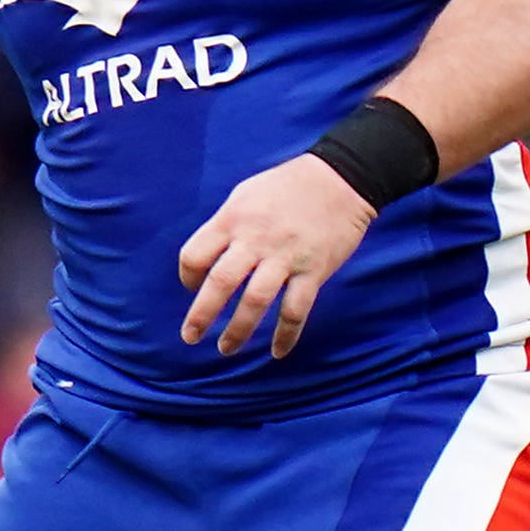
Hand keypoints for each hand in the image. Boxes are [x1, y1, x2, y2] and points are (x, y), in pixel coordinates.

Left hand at [174, 151, 377, 356]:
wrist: (341, 178)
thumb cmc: (286, 185)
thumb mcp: (245, 194)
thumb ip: (226, 225)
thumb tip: (208, 255)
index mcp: (232, 220)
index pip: (195, 255)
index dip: (188, 276)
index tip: (191, 287)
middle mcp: (255, 240)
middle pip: (220, 282)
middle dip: (201, 315)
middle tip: (190, 337)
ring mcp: (285, 256)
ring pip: (256, 301)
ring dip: (238, 330)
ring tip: (226, 349)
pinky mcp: (314, 270)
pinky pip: (296, 309)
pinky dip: (286, 335)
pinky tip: (278, 352)